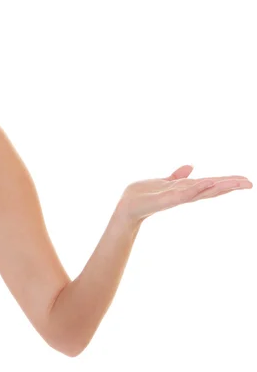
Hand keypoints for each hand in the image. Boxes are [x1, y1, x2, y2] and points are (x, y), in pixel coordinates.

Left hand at [116, 164, 252, 223]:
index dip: (227, 182)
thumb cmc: (145, 195)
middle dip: (230, 186)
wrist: (127, 205)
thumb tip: (191, 166)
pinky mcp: (166, 200)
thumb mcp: (164, 181)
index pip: (211, 184)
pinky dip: (195, 189)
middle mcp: (184, 194)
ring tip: (235, 183)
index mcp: (186, 188)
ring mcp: (176, 198)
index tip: (246, 180)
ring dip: (218, 187)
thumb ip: (177, 176)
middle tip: (249, 183)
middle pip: (211, 189)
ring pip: (201, 191)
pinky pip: (183, 194)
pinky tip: (207, 183)